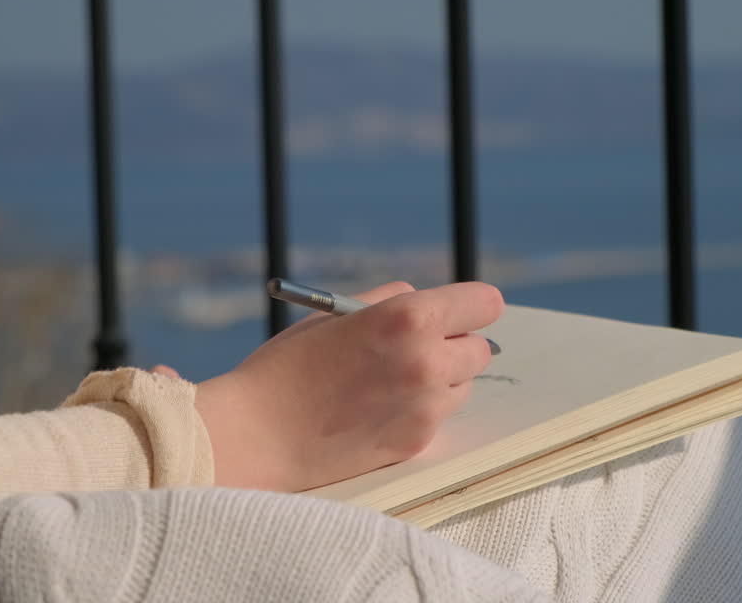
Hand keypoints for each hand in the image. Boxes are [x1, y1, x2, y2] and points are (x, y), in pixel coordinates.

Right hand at [195, 280, 503, 491]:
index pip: (484, 304)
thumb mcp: (335, 314)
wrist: (257, 434)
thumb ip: (388, 300)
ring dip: (440, 381)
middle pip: (480, 349)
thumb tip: (424, 297)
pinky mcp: (416, 442)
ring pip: (462, 386)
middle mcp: (428, 361)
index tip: (459, 313)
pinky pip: (437, 418)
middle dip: (455, 345)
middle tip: (419, 348)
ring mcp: (426, 407)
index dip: (470, 306)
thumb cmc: (288, 367)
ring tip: (390, 382)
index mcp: (409, 317)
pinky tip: (375, 411)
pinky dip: (417, 412)